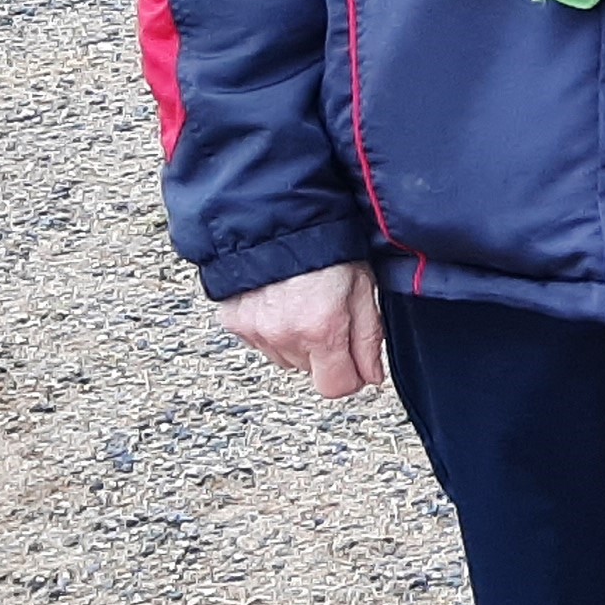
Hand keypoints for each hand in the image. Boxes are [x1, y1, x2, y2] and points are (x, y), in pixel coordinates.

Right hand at [216, 260, 383, 399]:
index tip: (357, 362)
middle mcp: (284, 335)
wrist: (279, 217)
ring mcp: (254, 330)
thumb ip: (368, 338)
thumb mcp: (363, 287)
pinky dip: (273, 328)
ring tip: (306, 303)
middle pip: (310, 371)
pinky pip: (260, 341)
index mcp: (322, 329)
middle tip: (332, 315)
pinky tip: (282, 301)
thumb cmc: (326, 246)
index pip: (335, 387)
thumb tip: (371, 376)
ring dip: (298, 342)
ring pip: (285, 358)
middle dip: (326, 353)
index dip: (351, 377)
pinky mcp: (234, 322)